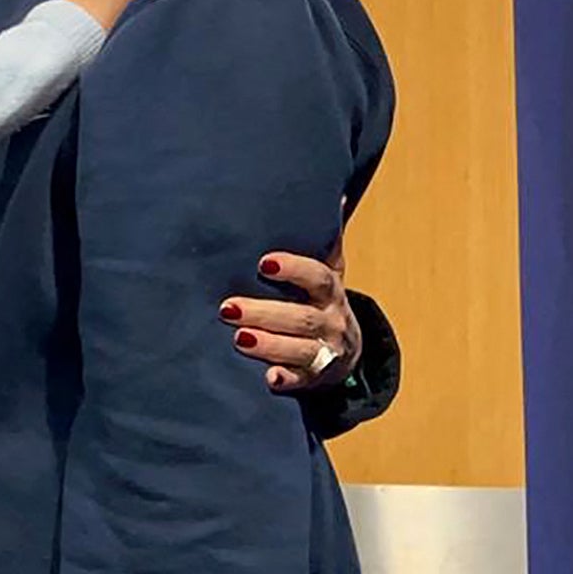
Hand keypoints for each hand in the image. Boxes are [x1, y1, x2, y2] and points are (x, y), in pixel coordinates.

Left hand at [218, 242, 359, 390]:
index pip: (318, 276)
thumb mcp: (327, 270)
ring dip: (270, 345)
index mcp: (330, 291)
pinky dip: (286, 381)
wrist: (345, 352)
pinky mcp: (311, 379)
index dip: (294, 268)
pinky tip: (268, 380)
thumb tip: (335, 190)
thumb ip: (324, 238)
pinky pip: (300, 383)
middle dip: (266, 312)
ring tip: (238, 339)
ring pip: (301, 351)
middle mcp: (331, 321)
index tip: (263, 262)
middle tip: (227, 308)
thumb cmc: (320, 300)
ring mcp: (324, 353)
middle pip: (302, 318)